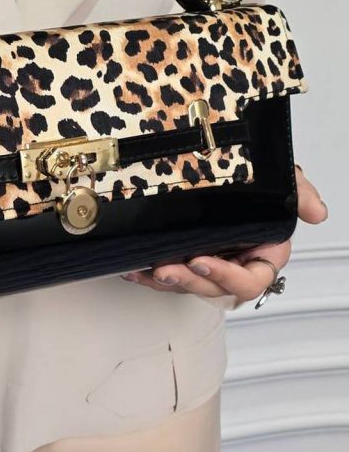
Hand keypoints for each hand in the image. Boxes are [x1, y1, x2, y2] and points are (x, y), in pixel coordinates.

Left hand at [121, 167, 327, 304]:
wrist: (217, 164)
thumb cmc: (255, 181)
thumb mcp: (281, 180)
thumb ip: (299, 194)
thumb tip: (318, 213)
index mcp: (261, 253)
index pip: (251, 279)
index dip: (227, 276)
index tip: (202, 260)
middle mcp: (234, 263)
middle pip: (215, 288)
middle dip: (189, 281)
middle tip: (167, 268)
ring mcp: (208, 262)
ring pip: (188, 285)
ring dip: (166, 281)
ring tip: (147, 270)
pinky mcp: (183, 258)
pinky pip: (167, 275)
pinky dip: (148, 274)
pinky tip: (133, 268)